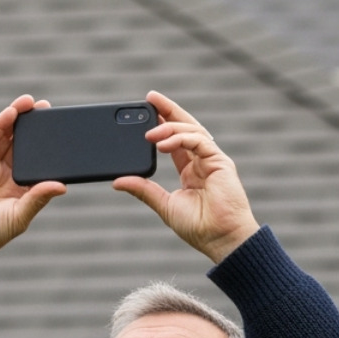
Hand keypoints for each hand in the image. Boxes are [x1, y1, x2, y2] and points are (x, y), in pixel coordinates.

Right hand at [0, 95, 66, 276]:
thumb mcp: (20, 216)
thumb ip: (38, 199)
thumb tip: (62, 186)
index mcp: (25, 188)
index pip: (41, 162)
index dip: (50, 146)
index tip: (62, 130)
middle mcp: (11, 174)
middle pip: (26, 144)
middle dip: (36, 126)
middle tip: (48, 108)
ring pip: (8, 137)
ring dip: (18, 118)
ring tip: (30, 102)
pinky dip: (1, 124)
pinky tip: (11, 112)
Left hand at [113, 90, 259, 262]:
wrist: (220, 239)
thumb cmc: (199, 227)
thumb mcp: (164, 205)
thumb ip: (144, 190)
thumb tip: (118, 181)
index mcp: (190, 170)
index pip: (175, 139)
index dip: (162, 123)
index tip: (146, 110)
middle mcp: (202, 161)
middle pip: (186, 127)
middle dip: (168, 110)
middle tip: (150, 98)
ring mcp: (212, 160)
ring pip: (192, 130)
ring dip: (169, 127)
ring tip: (148, 132)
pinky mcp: (220, 162)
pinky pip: (199, 141)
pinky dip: (181, 139)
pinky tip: (163, 143)